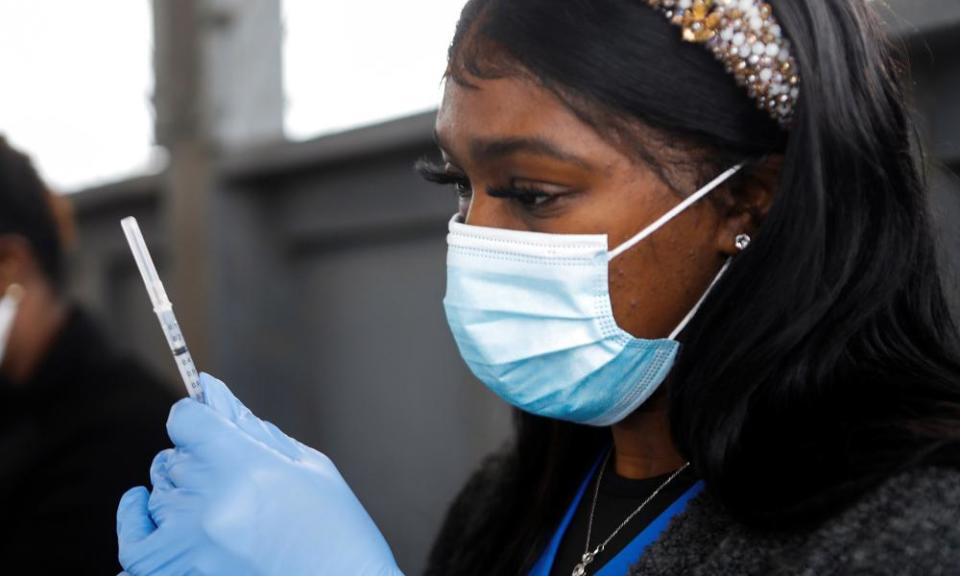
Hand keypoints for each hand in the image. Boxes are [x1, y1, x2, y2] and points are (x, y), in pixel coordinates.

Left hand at [116, 374, 402, 575]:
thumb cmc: (338, 532)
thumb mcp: (308, 466)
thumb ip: (252, 429)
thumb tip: (212, 393)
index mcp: (242, 465)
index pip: (186, 420)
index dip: (196, 417)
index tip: (205, 421)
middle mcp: (207, 502)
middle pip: (173, 459)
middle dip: (197, 459)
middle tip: (232, 476)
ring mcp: (190, 545)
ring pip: (156, 497)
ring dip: (178, 494)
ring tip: (214, 503)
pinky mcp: (183, 575)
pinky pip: (135, 549)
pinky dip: (134, 528)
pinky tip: (142, 509)